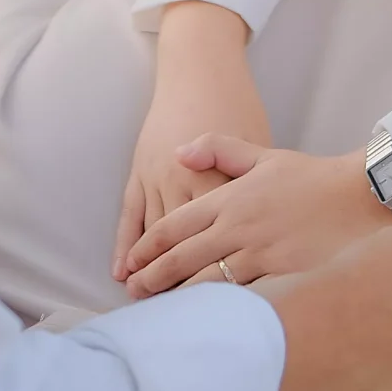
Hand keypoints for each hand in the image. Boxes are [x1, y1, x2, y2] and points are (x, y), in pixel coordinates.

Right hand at [113, 6, 271, 282]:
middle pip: (183, 244)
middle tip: (179, 323)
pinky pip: (129, 213)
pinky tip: (121, 271)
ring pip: (154, 233)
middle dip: (180, 283)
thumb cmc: (238, 104)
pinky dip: (124, 242)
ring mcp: (156, 176)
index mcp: (218, 179)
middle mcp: (183, 181)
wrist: (200, 66)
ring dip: (149, 270)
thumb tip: (271, 233)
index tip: (221, 309)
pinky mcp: (140, 168)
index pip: (218, 239)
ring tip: (146, 307)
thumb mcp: (259, 147)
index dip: (218, 273)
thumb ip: (256, 192)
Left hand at [124, 138, 391, 296]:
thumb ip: (218, 148)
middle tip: (133, 294)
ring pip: (205, 282)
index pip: (176, 225)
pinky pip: (240, 299)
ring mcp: (259, 254)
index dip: (149, 246)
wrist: (360, 196)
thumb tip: (178, 152)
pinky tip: (203, 323)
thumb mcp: (263, 154)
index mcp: (230, 198)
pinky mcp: (280, 277)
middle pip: (183, 257)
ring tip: (158, 313)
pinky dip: (217, 311)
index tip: (131, 263)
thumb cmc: (310, 177)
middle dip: (153, 277)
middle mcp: (238, 226)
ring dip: (177, 298)